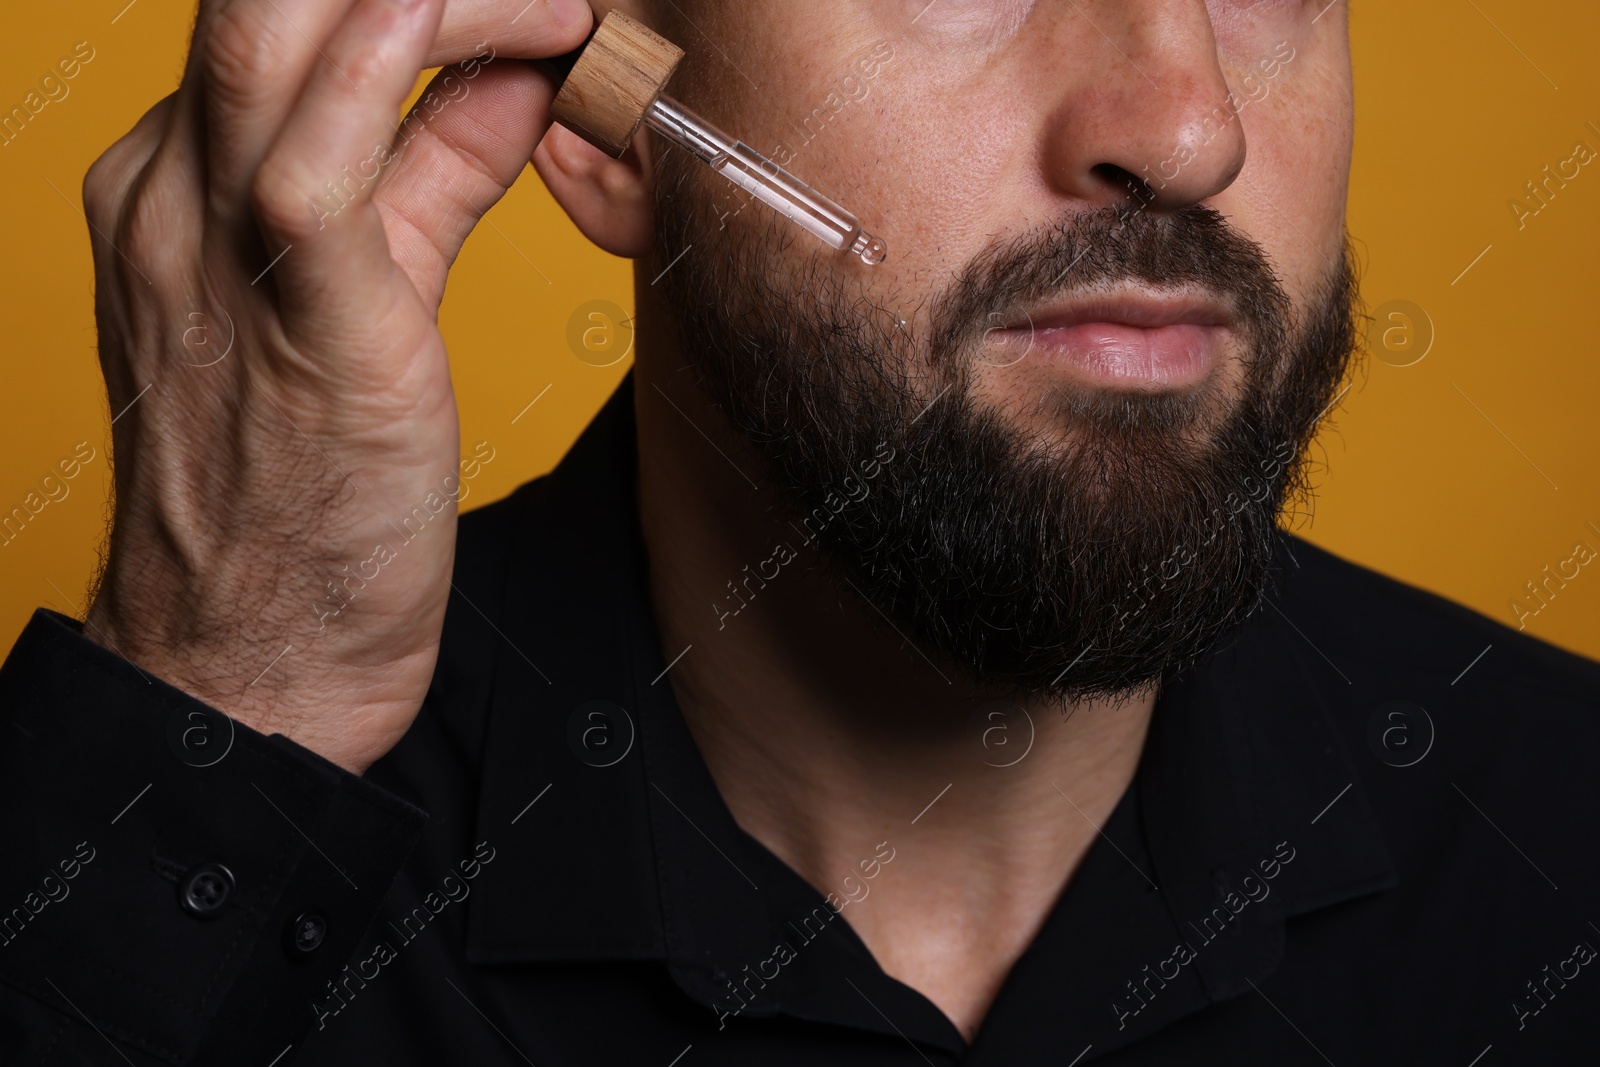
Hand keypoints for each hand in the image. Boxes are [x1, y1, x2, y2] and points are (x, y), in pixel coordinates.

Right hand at [80, 0, 593, 773]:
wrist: (257, 660)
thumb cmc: (314, 489)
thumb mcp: (376, 294)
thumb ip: (433, 178)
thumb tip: (511, 84)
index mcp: (183, 188)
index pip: (290, 28)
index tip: (526, 3)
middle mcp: (175, 198)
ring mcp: (213, 254)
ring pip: (277, 38)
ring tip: (559, 6)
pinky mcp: (294, 323)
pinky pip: (320, 164)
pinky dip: (396, 72)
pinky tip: (510, 37)